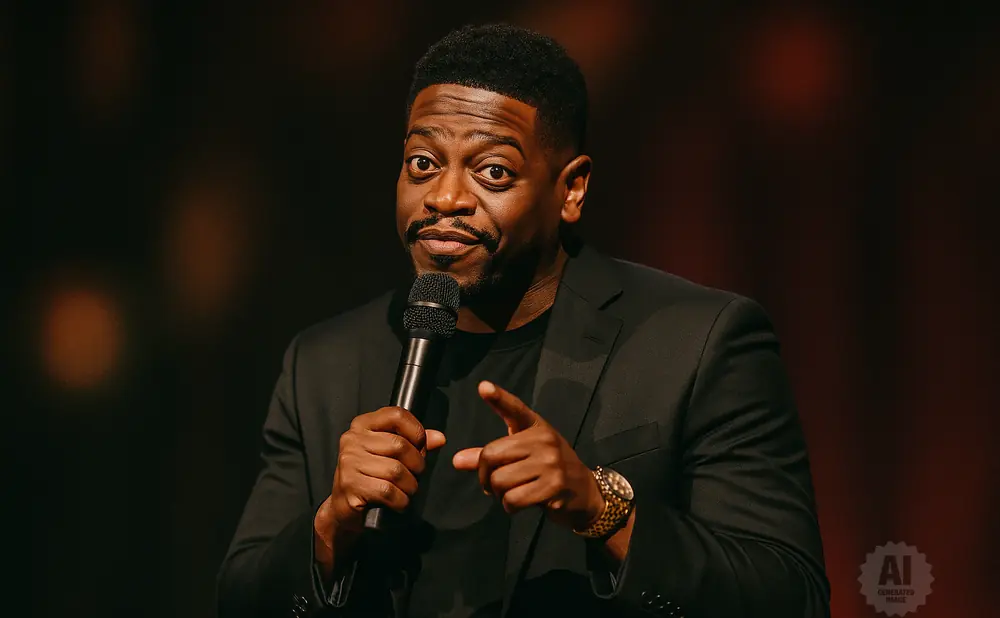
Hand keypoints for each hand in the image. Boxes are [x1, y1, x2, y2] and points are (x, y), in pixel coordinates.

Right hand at [313, 406, 445, 573]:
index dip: (416, 431)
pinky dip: (400, 500)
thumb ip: (415, 443)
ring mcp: (349, 462)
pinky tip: (399, 502)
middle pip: (400, 445)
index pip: (396, 415)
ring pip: (396, 471)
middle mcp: (353, 440)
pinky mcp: (350, 485)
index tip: (421, 446)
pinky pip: (387, 491)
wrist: (343, 505)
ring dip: (410, 485)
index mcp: (363, 425)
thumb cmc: (370, 476)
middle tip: (415, 475)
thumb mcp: (390, 454)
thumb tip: (439, 438)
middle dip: (416, 464)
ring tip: (407, 490)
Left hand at [452, 381, 603, 530]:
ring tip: (509, 493)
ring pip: (500, 481)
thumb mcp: (523, 455)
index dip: (498, 397)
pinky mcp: (553, 487)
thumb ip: (491, 456)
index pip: (515, 409)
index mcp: (536, 426)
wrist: (585, 492)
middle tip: (492, 484)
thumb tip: (457, 461)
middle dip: (484, 476)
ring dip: (498, 494)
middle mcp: (544, 440)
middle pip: (491, 456)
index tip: (483, 387)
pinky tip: (518, 504)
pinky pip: (513, 499)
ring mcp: (551, 463)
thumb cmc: (549, 469)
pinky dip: (508, 506)